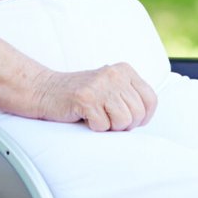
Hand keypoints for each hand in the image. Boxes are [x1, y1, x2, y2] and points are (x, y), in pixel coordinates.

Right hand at [33, 62, 156, 131]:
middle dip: (124, 124)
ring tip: (97, 116)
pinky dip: (94, 127)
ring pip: (123, 121)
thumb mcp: (111, 88)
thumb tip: (146, 118)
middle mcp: (114, 74)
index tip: (130, 121)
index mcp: (124, 70)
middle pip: (138, 114)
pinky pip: (103, 126)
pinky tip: (85, 116)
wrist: (46, 90)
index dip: (143, 117)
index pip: (151, 100)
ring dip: (109, 127)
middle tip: (107, 118)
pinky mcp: (86, 98)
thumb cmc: (82, 96)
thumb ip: (130, 97)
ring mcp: (100, 85)